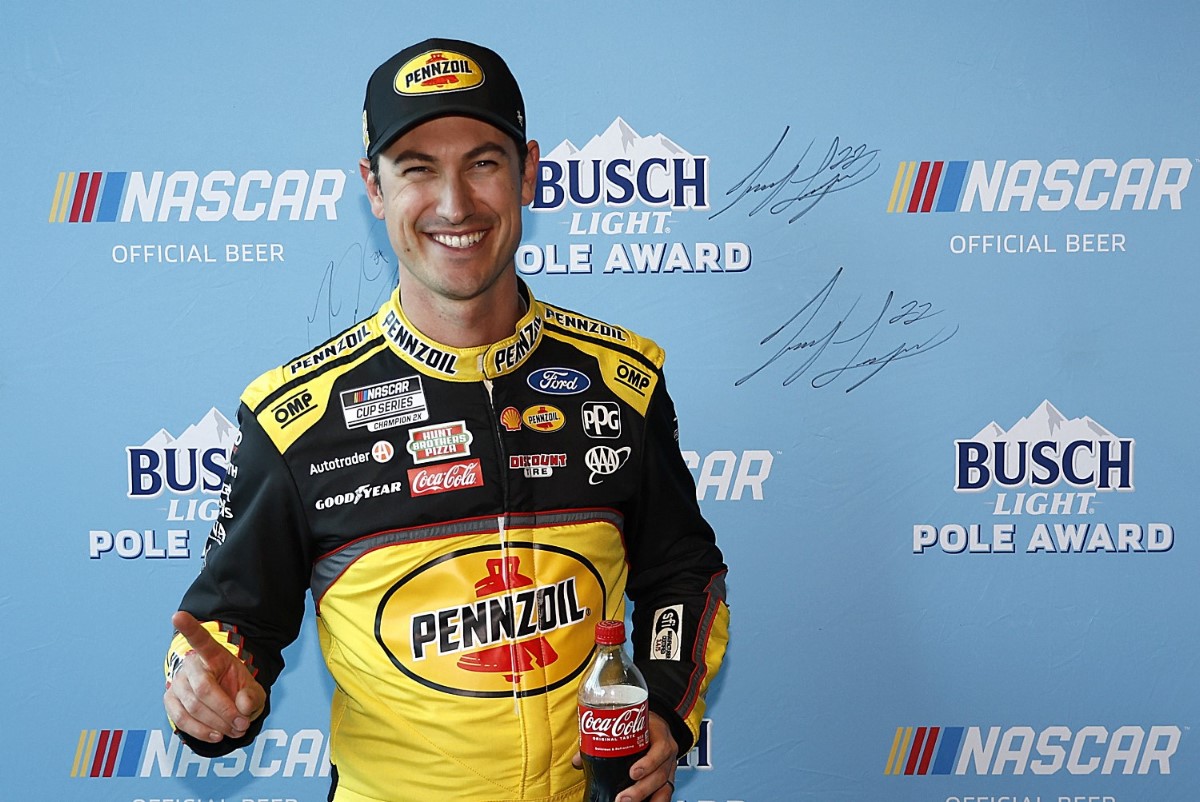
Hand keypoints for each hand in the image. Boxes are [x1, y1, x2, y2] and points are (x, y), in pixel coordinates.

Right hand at [163, 611, 265, 743]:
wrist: (227, 705)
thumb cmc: (239, 692)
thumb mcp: (254, 692)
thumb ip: (252, 697)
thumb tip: (242, 707)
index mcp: (214, 654)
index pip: (201, 639)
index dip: (189, 628)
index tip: (177, 615)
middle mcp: (192, 665)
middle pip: (203, 688)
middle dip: (225, 711)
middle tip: (242, 724)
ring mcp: (178, 682)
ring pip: (192, 707)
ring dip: (216, 724)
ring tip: (235, 730)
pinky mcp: (170, 700)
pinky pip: (181, 719)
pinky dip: (201, 731)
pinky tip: (216, 735)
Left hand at [571, 711, 678, 801]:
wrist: (658, 724)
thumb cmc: (644, 723)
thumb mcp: (630, 724)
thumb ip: (604, 738)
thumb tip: (577, 759)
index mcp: (660, 736)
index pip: (661, 749)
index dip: (649, 762)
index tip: (633, 772)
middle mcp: (667, 754)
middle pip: (660, 774)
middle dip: (641, 789)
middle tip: (623, 798)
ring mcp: (669, 768)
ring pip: (664, 787)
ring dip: (646, 798)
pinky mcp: (667, 779)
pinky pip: (665, 794)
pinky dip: (656, 801)